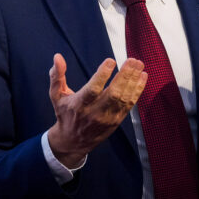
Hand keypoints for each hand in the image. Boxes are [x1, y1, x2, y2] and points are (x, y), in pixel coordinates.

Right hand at [46, 53, 146, 167]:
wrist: (73, 141)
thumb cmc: (65, 114)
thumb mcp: (56, 96)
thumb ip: (57, 76)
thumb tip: (57, 57)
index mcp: (79, 105)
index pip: (93, 90)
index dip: (102, 75)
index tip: (111, 61)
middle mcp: (95, 112)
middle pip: (113, 94)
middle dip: (125, 76)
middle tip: (132, 60)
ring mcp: (108, 117)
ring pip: (123, 98)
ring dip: (133, 80)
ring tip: (138, 64)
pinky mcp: (117, 120)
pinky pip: (130, 104)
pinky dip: (137, 90)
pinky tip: (142, 76)